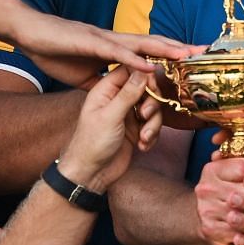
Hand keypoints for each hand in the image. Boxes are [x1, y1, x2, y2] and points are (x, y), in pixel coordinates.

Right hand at [18, 9, 193, 85]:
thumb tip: (119, 92)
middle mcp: (114, 42)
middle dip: (179, 49)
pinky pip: (116, 53)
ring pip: (140, 45)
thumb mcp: (84, 76)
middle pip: (153, 44)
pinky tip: (150, 64)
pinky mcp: (89, 43)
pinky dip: (134, 59)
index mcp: (114, 50)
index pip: (149, 52)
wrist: (29, 34)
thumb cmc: (54, 51)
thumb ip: (104, 82)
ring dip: (164, 49)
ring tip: (187, 54)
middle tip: (205, 51)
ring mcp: (103, 40)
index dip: (172, 56)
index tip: (194, 62)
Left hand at [57, 69, 151, 190]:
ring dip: (153, 123)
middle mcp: (117, 99)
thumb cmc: (92, 144)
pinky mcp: (135, 130)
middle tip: (145, 115)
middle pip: (145, 88)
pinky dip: (151, 135)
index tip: (152, 87)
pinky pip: (153, 125)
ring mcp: (127, 114)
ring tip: (144, 137)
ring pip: (152, 108)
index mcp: (106, 90)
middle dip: (151, 102)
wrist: (90, 175)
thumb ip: (128, 93)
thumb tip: (143, 70)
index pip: (130, 70)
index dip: (145, 75)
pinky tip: (142, 146)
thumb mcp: (110, 116)